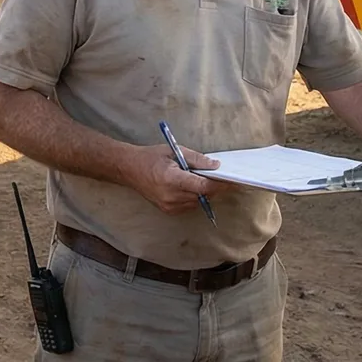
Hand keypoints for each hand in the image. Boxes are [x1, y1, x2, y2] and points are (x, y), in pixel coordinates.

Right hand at [119, 143, 234, 215]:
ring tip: (197, 178)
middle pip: (203, 195)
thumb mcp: (174, 151)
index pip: (203, 186)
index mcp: (172, 179)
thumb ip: (196, 159)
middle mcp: (171, 196)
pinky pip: (190, 205)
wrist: (129, 169)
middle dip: (213, 186)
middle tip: (218, 176)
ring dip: (203, 192)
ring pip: (198, 201)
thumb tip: (216, 165)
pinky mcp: (169, 210)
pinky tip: (187, 186)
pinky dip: (194, 197)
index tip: (232, 180)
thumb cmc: (151, 157)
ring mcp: (169, 206)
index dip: (220, 184)